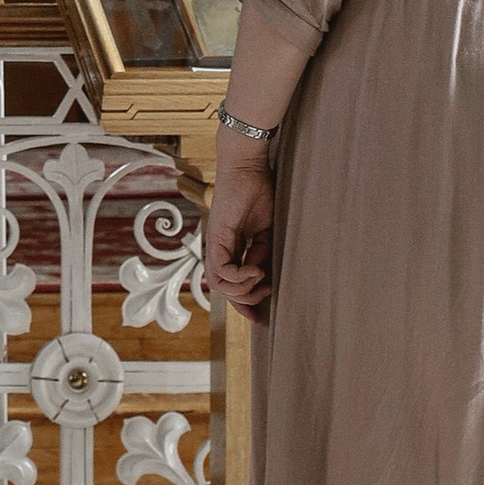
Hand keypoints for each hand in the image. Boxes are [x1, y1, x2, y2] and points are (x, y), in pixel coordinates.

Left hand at [204, 135, 274, 325]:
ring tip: (260, 279)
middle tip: (266, 291)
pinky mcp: (217, 237)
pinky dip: (239, 277)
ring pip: (218, 285)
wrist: (248, 167)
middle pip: (222, 290)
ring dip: (243, 290)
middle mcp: (219, 248)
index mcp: (231, 248)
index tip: (259, 317)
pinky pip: (220, 271)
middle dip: (245, 301)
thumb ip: (260, 254)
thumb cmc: (258, 193)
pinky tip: (255, 270)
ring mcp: (216, 243)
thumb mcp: (266, 232)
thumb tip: (259, 277)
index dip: (243, 303)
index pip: (230, 284)